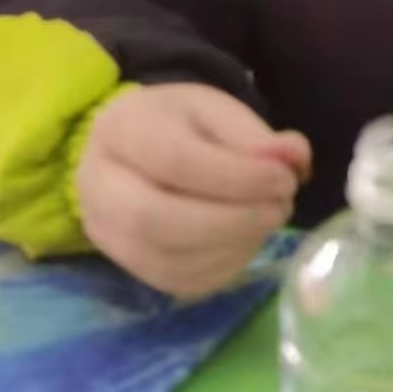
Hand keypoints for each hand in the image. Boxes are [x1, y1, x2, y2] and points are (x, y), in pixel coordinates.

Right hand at [77, 84, 311, 296]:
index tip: (285, 177)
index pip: (175, 161)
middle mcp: (99, 186)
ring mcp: (108, 234)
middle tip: (281, 205)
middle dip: (234, 219)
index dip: (238, 176)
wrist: (136, 152)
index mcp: (120, 129)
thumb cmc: (179, 125)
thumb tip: (294, 158)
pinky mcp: (131, 267)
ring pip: (170, 259)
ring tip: (269, 217)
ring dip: (236, 244)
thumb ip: (253, 135)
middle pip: (158, 219)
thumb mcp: (216, 110)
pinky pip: (181, 281)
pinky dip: (226, 264)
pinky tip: (248, 238)